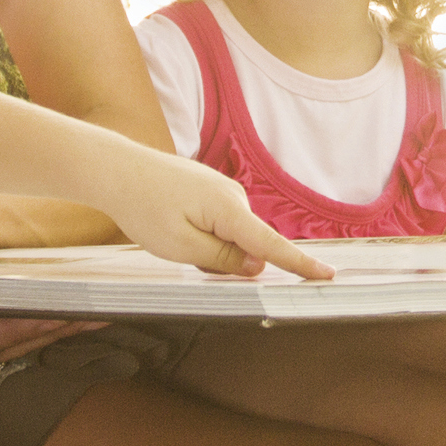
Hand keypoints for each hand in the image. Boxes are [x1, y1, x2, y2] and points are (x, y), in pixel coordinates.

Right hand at [0, 303, 102, 373]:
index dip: (21, 327)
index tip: (60, 314)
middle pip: (13, 341)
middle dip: (59, 328)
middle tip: (107, 308)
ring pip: (16, 337)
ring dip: (58, 325)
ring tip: (103, 305)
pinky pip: (5, 328)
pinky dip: (39, 317)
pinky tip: (67, 303)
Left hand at [101, 152, 331, 282]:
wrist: (117, 170)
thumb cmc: (143, 207)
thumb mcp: (181, 246)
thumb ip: (223, 259)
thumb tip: (256, 264)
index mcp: (229, 209)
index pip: (272, 245)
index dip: (300, 264)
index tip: (328, 275)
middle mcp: (233, 196)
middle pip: (245, 245)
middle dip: (221, 260)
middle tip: (177, 249)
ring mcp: (222, 190)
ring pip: (228, 237)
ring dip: (206, 247)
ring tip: (168, 232)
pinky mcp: (210, 190)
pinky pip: (217, 224)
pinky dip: (200, 235)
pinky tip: (172, 224)